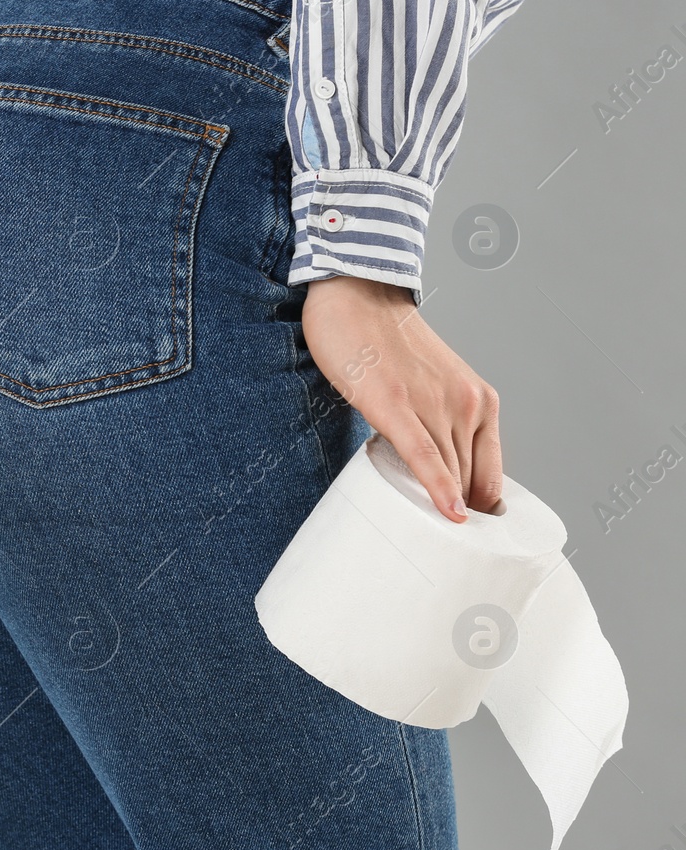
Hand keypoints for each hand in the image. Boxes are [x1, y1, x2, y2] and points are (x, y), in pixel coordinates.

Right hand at [302, 276, 501, 522]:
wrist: (357, 295)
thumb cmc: (385, 343)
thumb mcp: (432, 386)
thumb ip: (440, 424)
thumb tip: (432, 474)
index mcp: (481, 401)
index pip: (491, 476)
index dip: (484, 513)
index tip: (471, 541)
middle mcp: (467, 404)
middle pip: (470, 482)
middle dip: (463, 518)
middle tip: (449, 554)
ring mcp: (435, 404)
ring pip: (451, 475)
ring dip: (446, 511)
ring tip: (434, 543)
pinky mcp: (396, 406)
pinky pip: (425, 458)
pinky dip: (439, 489)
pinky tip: (449, 516)